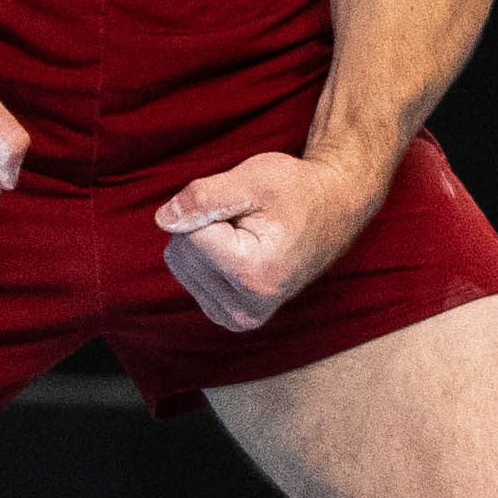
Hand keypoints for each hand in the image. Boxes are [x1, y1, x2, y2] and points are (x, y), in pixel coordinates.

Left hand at [154, 147, 378, 325]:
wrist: (334, 211)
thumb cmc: (296, 191)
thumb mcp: (252, 179)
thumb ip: (203, 197)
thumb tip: (163, 219)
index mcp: (253, 275)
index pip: (188, 235)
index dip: (212, 210)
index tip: (247, 210)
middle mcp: (246, 308)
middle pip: (181, 252)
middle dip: (207, 227)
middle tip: (249, 222)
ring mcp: (239, 318)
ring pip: (181, 265)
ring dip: (207, 242)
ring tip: (248, 236)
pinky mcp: (231, 318)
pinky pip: (189, 278)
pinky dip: (208, 258)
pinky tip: (241, 252)